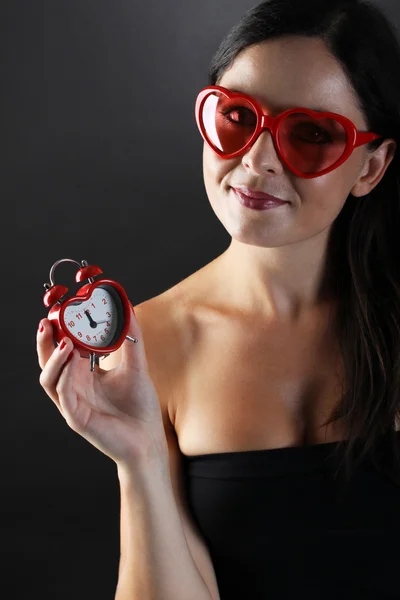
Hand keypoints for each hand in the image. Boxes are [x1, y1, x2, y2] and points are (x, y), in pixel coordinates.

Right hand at [36, 304, 168, 467]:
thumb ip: (132, 338)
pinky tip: (72, 359)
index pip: (63, 351)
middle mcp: (75, 388)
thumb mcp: (137, 366)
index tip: (60, 311)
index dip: (58, 332)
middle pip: (48, 363)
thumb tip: (128, 309)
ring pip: (49, 379)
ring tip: (64, 341)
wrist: (149, 440)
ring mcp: (73, 404)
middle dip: (44, 342)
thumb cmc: (141, 407)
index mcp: (85, 376)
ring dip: (53, 358)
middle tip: (48, 321)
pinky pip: (63, 394)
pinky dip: (64, 375)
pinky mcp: (77, 419)